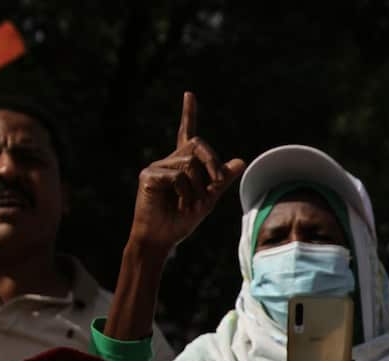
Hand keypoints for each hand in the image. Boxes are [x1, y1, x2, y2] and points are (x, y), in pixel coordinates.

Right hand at [127, 92, 244, 253]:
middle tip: (216, 186)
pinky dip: (186, 194)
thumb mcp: (208, 199)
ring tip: (190, 204)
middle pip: (198, 145)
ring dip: (199, 188)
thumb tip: (240, 160)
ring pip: (190, 165)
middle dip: (213, 165)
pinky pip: (177, 177)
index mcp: (183, 164)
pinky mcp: (149, 176)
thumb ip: (221, 180)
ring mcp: (157, 167)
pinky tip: (179, 205)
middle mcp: (169, 161)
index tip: (189, 94)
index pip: (187, 133)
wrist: (163, 238)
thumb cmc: (182, 220)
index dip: (188, 114)